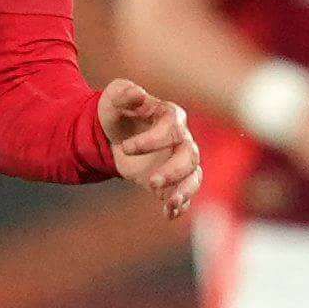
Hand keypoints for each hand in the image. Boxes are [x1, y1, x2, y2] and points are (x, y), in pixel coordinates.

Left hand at [99, 79, 201, 218]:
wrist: (115, 135)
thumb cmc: (118, 112)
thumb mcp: (114, 97)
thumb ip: (124, 93)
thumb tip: (138, 94)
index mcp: (171, 116)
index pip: (171, 129)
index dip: (150, 141)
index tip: (125, 148)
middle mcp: (181, 139)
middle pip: (190, 156)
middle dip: (173, 171)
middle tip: (150, 183)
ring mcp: (180, 161)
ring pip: (194, 177)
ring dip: (184, 191)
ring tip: (169, 205)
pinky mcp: (172, 180)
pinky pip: (184, 194)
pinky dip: (179, 206)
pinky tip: (168, 215)